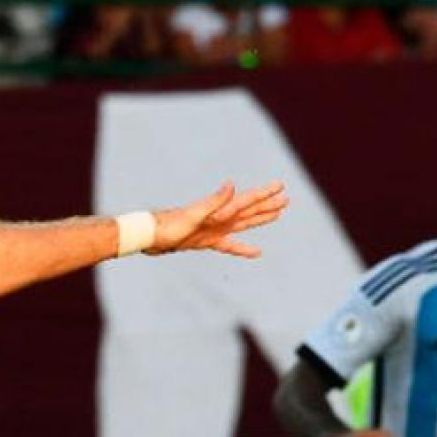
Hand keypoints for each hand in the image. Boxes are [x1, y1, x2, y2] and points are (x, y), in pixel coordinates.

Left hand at [148, 181, 289, 258]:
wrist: (150, 237)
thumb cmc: (170, 225)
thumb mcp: (194, 214)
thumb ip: (214, 201)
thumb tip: (232, 184)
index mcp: (219, 210)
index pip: (246, 200)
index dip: (264, 194)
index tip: (280, 186)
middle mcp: (219, 217)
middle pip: (249, 210)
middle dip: (267, 204)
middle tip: (286, 198)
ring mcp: (213, 229)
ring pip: (243, 223)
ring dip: (260, 219)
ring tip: (277, 214)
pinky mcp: (206, 241)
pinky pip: (230, 245)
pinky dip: (243, 248)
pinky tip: (256, 252)